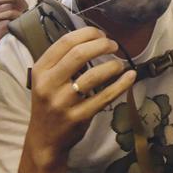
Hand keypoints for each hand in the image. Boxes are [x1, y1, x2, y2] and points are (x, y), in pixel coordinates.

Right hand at [24, 27, 135, 166]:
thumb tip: (94, 38)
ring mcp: (64, 102)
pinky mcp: (79, 116)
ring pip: (94, 75)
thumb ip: (63, 60)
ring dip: (112, 65)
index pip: (65, 42)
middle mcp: (49, 84)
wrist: (44, 139)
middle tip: (114, 45)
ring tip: (119, 64)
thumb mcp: (46, 79)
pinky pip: (105, 96)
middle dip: (102, 45)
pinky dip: (121, 84)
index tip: (101, 34)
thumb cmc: (50, 103)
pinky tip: (130, 76)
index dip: (88, 33)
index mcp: (41, 70)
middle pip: (79, 54)